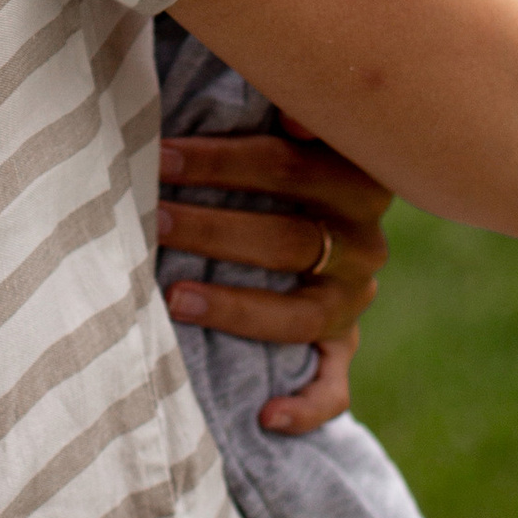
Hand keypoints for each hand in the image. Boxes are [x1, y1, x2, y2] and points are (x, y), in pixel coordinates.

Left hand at [156, 123, 391, 434]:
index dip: (222, 162)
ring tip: (174, 299)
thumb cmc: (274, 156)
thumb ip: (281, 103)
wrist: (322, 211)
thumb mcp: (282, 121)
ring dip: (235, 308)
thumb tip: (286, 111)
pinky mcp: (343, 349)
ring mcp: (356, 300)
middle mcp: (365, 241)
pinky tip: (267, 415)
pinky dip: (306, 406)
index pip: (291, 165)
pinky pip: (335, 388)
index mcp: (356, 176)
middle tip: (153, 222)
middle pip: (289, 238)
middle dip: (212, 231)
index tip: (163, 156)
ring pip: (300, 313)